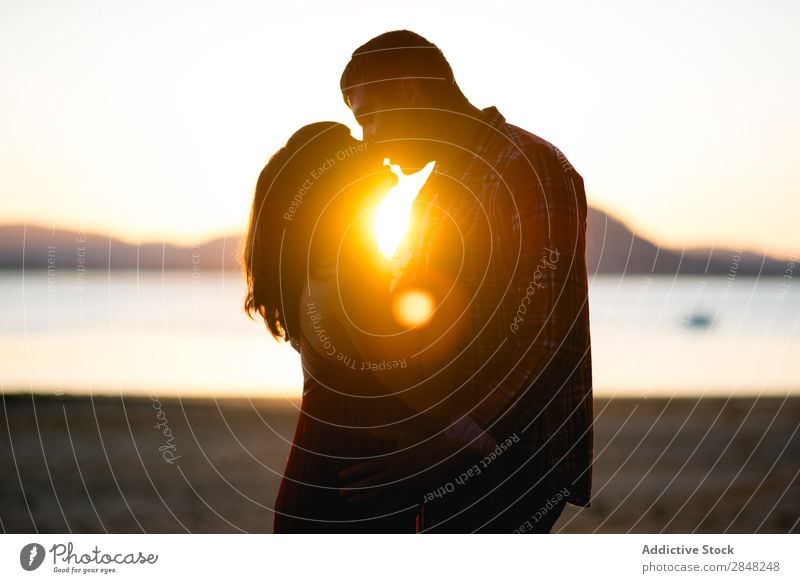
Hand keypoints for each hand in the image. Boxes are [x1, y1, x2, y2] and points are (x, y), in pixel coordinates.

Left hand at [338, 421, 475, 507]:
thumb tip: (370, 430)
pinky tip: (376, 509)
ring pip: (381, 494)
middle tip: (341, 493)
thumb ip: (385, 433)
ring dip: (365, 498)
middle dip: (355, 488)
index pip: (368, 466)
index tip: (340, 476)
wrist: (448, 451)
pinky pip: (397, 500)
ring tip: (352, 501)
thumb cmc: (426, 439)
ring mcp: (405, 483)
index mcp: (393, 457)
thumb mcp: (405, 434)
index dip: (353, 472)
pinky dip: (385, 505)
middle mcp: (396, 472)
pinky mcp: (414, 490)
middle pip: (371, 483)